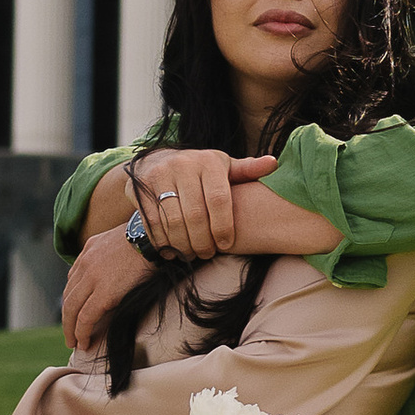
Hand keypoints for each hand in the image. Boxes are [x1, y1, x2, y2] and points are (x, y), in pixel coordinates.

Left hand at [60, 224, 143, 352]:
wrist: (155, 236)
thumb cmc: (150, 238)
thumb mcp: (123, 238)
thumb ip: (114, 252)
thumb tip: (122, 266)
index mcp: (90, 249)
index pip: (74, 277)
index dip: (73, 297)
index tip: (76, 310)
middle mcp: (85, 263)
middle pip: (69, 295)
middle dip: (67, 316)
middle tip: (69, 333)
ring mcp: (92, 278)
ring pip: (72, 308)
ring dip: (70, 328)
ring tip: (74, 342)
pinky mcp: (103, 294)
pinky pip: (86, 317)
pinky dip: (81, 332)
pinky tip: (83, 343)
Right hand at [125, 149, 274, 262]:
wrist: (156, 160)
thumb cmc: (199, 170)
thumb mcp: (223, 166)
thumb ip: (247, 170)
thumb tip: (273, 163)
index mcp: (208, 161)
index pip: (218, 200)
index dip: (223, 226)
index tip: (226, 244)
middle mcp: (182, 165)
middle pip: (195, 215)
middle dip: (203, 241)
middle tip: (208, 253)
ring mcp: (159, 177)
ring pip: (173, 222)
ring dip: (183, 245)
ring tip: (192, 254)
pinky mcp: (140, 190)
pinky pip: (153, 223)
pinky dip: (163, 241)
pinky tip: (172, 250)